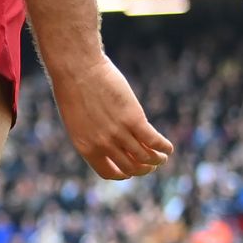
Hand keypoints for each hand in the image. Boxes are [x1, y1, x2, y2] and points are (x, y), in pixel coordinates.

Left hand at [50, 53, 172, 180]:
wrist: (77, 69)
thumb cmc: (74, 91)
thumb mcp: (78, 121)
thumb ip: (92, 135)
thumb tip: (110, 144)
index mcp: (85, 147)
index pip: (109, 172)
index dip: (123, 174)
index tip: (131, 170)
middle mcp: (102, 144)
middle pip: (131, 168)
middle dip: (144, 169)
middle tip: (151, 163)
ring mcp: (118, 132)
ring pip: (145, 157)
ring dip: (157, 159)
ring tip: (163, 156)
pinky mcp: (133, 119)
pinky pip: (154, 140)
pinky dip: (164, 147)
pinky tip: (168, 147)